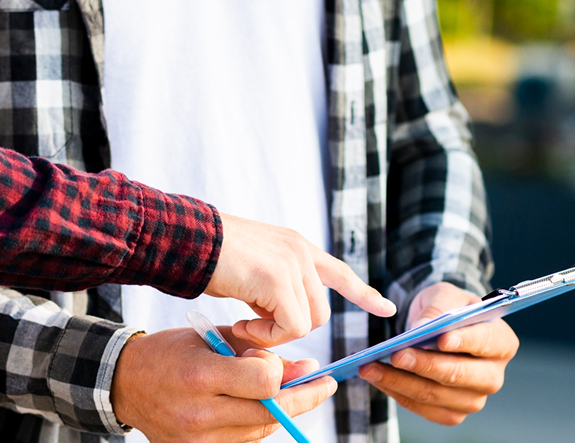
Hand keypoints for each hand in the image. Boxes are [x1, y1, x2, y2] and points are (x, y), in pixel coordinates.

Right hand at [112, 327, 335, 442]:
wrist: (126, 383)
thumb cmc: (170, 352)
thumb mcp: (210, 338)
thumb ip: (256, 351)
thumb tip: (304, 369)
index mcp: (199, 375)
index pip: (264, 383)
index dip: (281, 372)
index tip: (287, 363)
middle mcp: (199, 414)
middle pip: (270, 412)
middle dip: (302, 396)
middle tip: (325, 383)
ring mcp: (198, 441)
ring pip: (261, 429)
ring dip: (283, 411)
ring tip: (297, 391)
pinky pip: (244, 441)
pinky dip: (258, 423)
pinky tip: (264, 406)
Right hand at [205, 213, 395, 345]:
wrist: (187, 239)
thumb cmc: (208, 257)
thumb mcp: (252, 269)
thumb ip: (274, 287)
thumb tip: (281, 317)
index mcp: (295, 246)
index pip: (340, 272)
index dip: (363, 293)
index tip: (387, 308)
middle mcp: (300, 251)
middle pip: (321, 312)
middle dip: (291, 328)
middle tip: (251, 327)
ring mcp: (292, 264)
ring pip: (308, 322)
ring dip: (275, 333)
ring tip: (243, 324)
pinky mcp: (278, 280)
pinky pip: (291, 327)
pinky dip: (267, 335)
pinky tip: (241, 324)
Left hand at [358, 282, 518, 424]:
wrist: (440, 328)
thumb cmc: (447, 308)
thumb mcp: (443, 295)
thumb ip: (436, 309)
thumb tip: (419, 330)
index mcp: (501, 342)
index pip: (485, 342)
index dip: (463, 341)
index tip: (441, 339)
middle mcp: (493, 375)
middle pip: (459, 375)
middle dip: (424, 365)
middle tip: (396, 354)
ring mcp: (474, 398)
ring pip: (436, 395)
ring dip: (401, 382)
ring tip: (371, 367)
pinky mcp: (452, 412)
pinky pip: (424, 408)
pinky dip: (398, 393)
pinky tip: (378, 378)